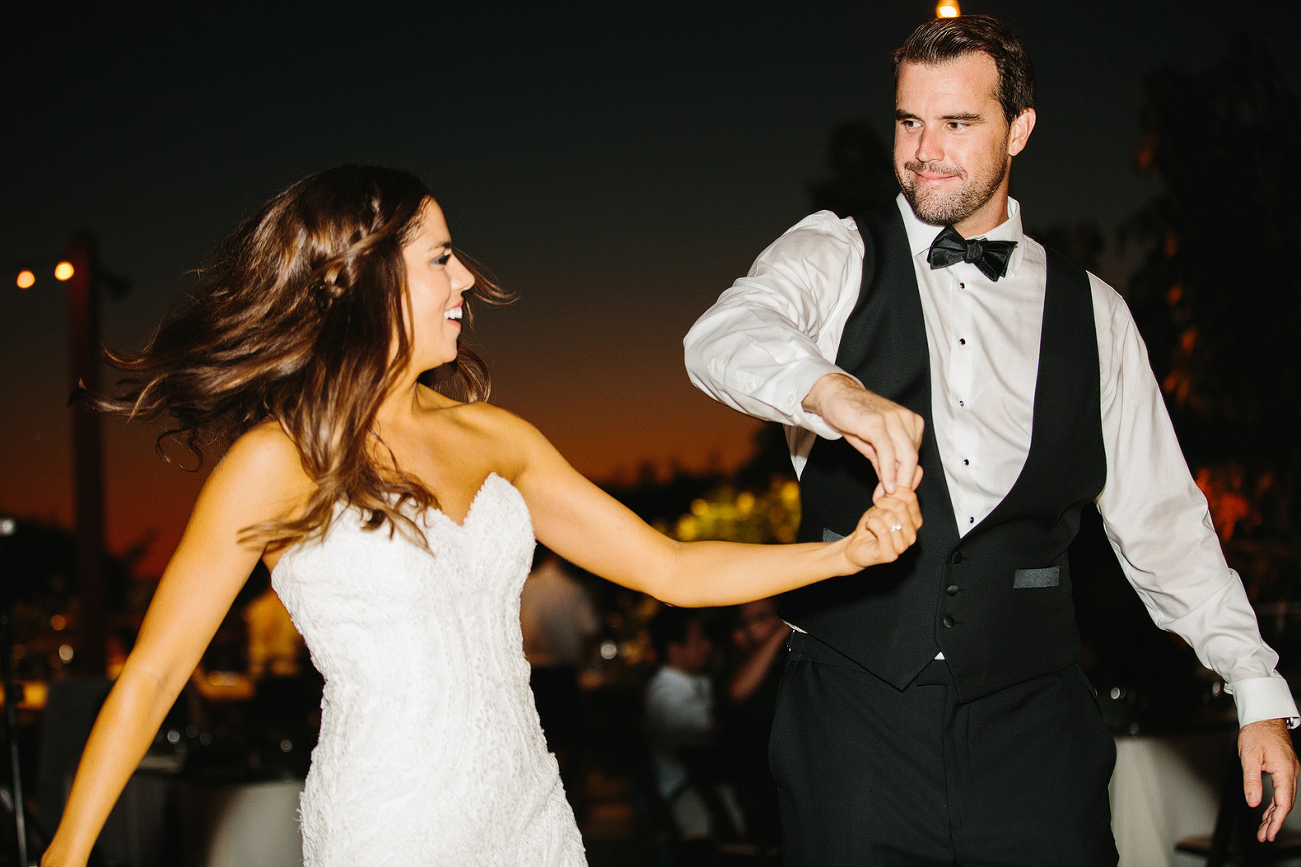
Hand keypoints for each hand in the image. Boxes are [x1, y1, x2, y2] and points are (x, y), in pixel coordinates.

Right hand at [803, 373, 923, 495]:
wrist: (836, 398)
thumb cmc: (856, 419)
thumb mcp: (874, 447)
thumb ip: (885, 466)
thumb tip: (890, 490)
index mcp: (912, 423)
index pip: (915, 456)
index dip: (909, 479)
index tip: (900, 496)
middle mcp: (907, 420)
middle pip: (913, 458)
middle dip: (906, 483)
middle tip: (896, 501)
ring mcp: (894, 420)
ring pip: (905, 456)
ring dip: (899, 481)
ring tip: (890, 497)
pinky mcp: (878, 424)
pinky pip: (888, 452)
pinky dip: (888, 472)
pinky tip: (887, 486)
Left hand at [842, 484, 921, 569]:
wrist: (856, 546)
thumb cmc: (872, 525)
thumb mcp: (887, 503)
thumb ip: (902, 488)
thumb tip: (919, 469)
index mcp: (915, 521)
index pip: (910, 497)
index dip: (891, 492)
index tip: (881, 498)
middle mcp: (913, 535)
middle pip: (900, 506)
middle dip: (881, 504)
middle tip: (875, 511)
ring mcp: (903, 546)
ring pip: (889, 517)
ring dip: (874, 515)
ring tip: (872, 521)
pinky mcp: (890, 554)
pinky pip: (882, 529)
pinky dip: (871, 524)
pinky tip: (870, 527)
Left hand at [1239, 717, 1298, 841]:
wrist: (1264, 716)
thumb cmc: (1257, 732)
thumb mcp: (1249, 757)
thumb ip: (1251, 780)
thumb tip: (1253, 802)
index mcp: (1285, 771)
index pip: (1283, 803)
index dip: (1276, 821)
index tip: (1269, 834)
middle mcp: (1291, 772)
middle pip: (1285, 804)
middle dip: (1274, 822)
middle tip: (1264, 836)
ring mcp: (1289, 770)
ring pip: (1284, 798)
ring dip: (1273, 814)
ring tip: (1264, 829)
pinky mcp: (1284, 768)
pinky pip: (1281, 790)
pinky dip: (1274, 803)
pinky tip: (1266, 811)